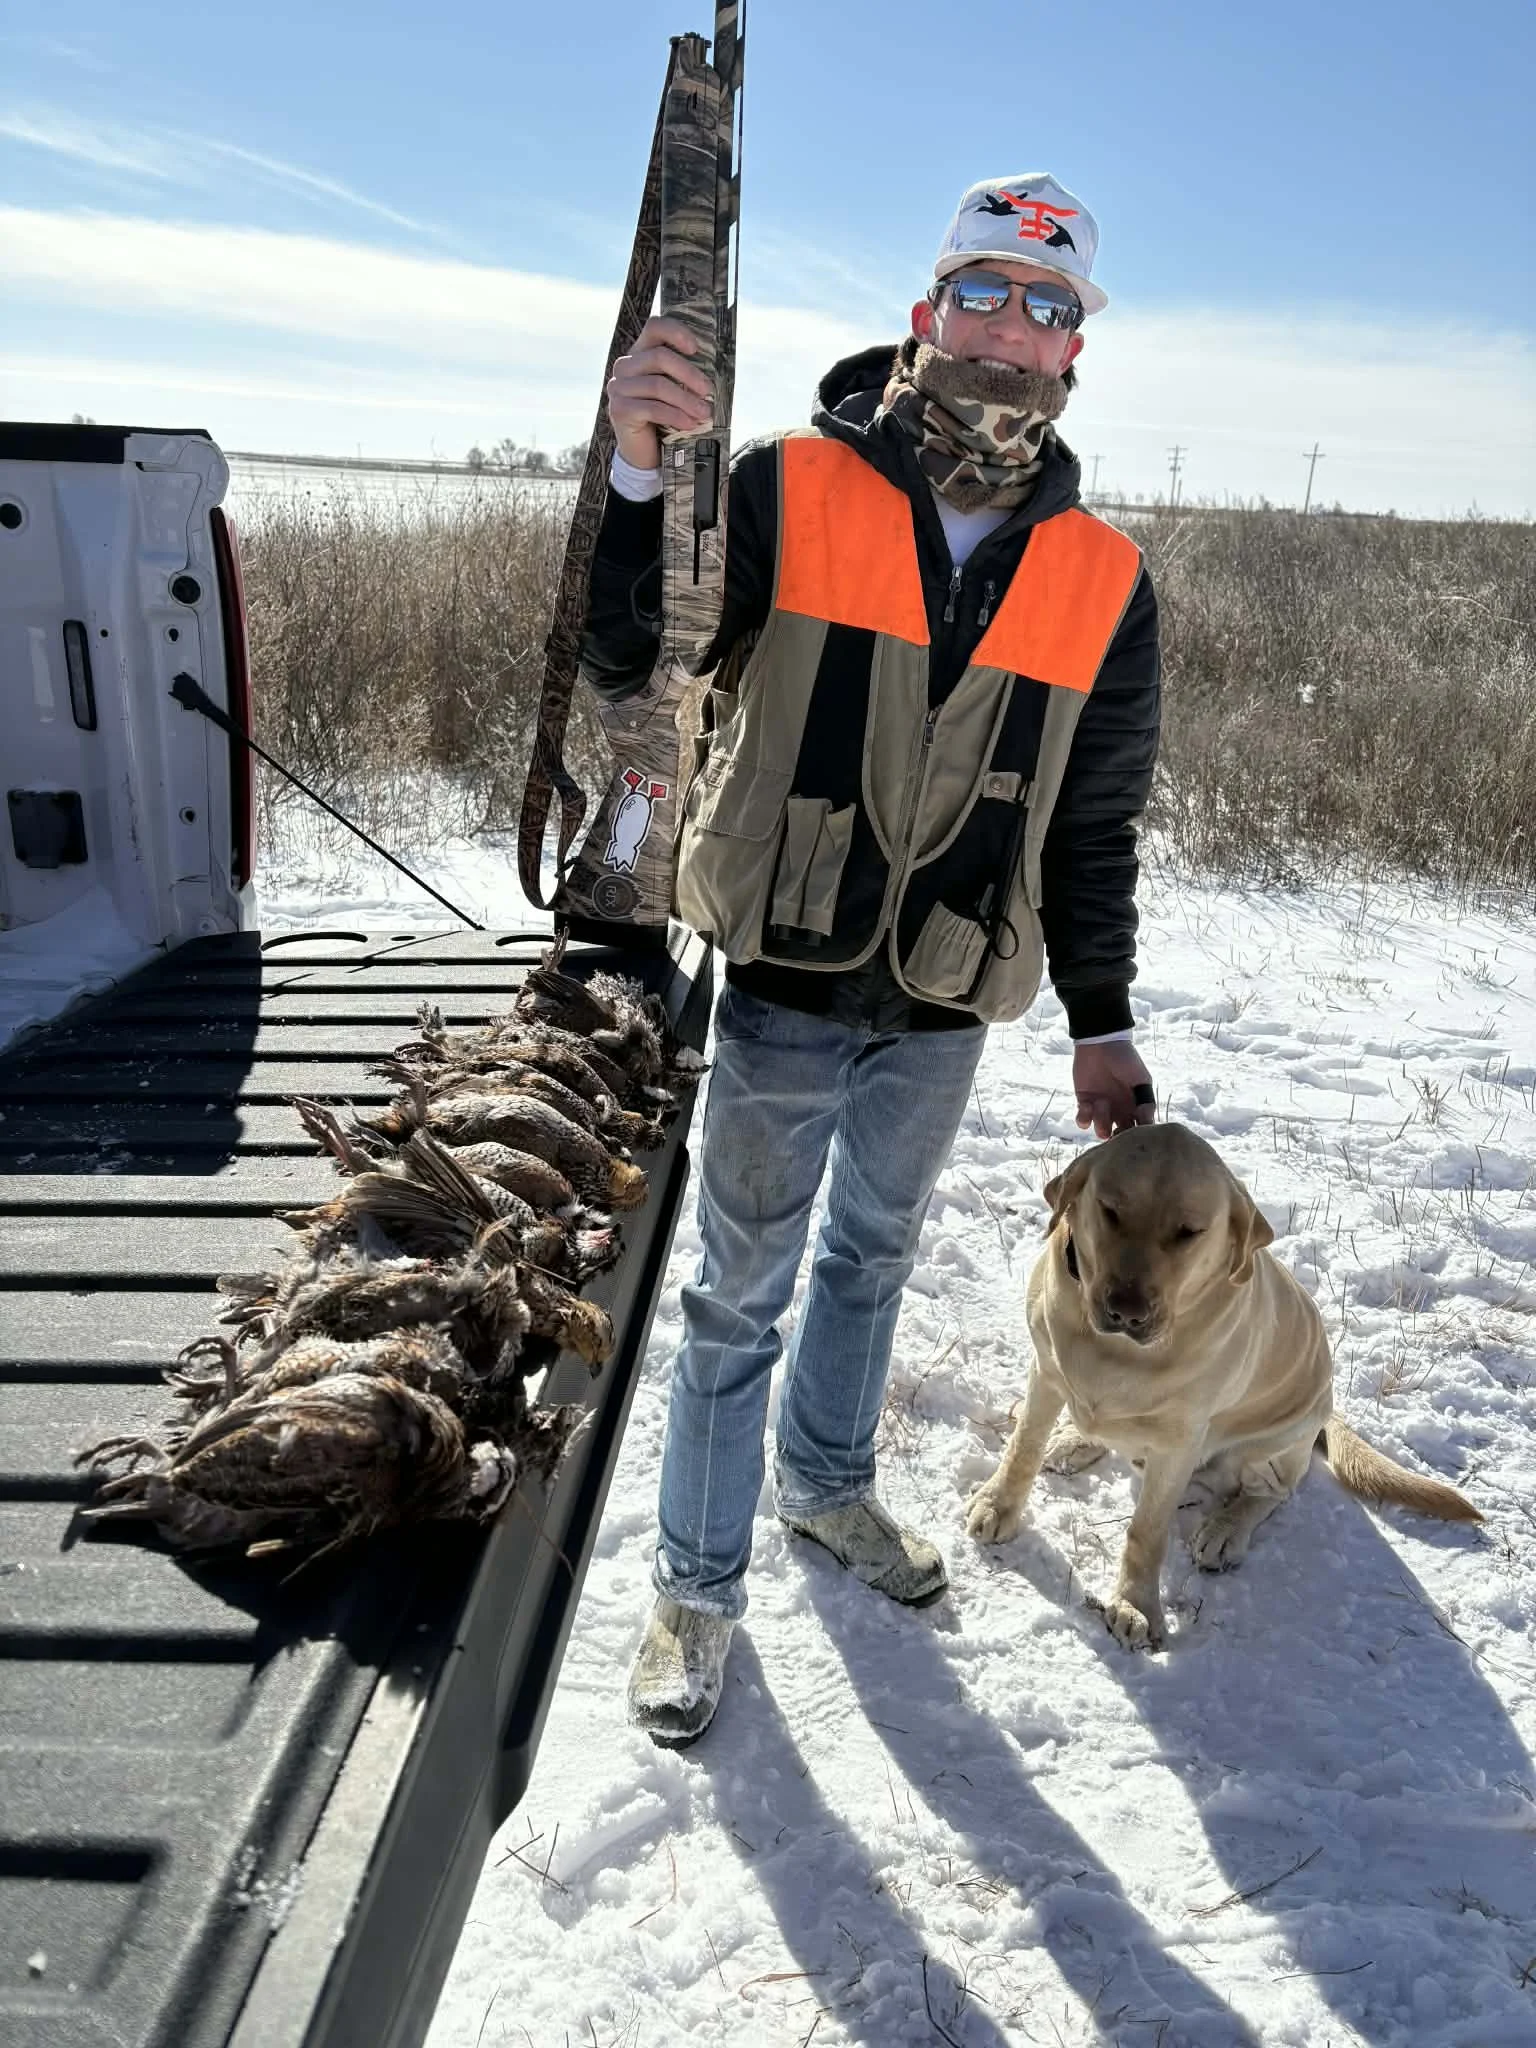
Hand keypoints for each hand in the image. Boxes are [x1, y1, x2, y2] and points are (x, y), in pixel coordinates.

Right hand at [606, 316, 713, 470]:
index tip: (696, 348)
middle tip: (708, 390)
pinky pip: (652, 408)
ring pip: (657, 385)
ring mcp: (618, 387)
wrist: (645, 453)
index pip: (654, 328)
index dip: (676, 332)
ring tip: (704, 413)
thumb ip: (684, 376)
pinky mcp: (619, 409)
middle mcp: (625, 366)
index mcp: (640, 353)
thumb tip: (714, 371)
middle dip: (689, 374)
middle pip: (659, 357)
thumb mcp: (675, 391)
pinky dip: (675, 416)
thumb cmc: (664, 417)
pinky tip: (689, 424)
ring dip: (686, 400)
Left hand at [1072, 1040, 1155, 1140]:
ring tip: (1101, 1106)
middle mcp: (1120, 1111)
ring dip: (1100, 1125)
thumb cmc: (1125, 1058)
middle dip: (1117, 1138)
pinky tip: (1086, 1106)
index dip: (1137, 1137)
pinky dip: (1083, 1118)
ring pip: (1101, 1130)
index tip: (1134, 1137)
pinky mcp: (1084, 1103)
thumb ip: (1145, 1101)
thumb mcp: (1140, 1078)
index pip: (1139, 1129)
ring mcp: (1101, 1109)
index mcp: (1136, 1107)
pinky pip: (1083, 1119)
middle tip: (1115, 1132)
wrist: (1100, 1042)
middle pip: (1120, 1135)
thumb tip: (1149, 1124)